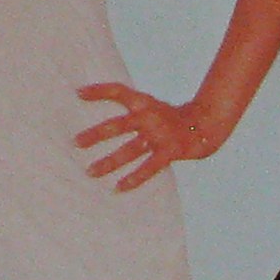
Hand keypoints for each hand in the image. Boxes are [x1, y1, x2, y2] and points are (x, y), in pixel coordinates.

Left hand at [75, 83, 217, 191]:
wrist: (204, 126)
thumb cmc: (168, 117)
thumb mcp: (149, 105)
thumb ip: (128, 107)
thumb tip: (94, 101)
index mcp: (144, 102)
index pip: (119, 92)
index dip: (99, 91)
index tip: (78, 93)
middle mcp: (149, 117)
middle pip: (118, 126)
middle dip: (95, 135)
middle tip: (75, 142)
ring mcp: (159, 135)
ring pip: (129, 151)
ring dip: (108, 162)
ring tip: (90, 172)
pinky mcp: (169, 152)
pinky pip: (148, 168)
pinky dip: (133, 179)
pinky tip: (118, 187)